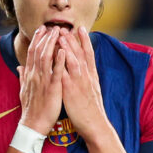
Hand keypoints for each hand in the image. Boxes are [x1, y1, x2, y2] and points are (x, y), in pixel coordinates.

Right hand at [18, 26, 65, 135]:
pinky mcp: (52, 89)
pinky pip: (56, 73)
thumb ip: (22, 77)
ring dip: (52, 44)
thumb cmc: (30, 108)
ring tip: (58, 32)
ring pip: (46, 58)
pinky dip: (59, 61)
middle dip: (45, 38)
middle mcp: (35, 75)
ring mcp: (43, 81)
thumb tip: (19, 67)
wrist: (33, 124)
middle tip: (52, 26)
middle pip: (39, 51)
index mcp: (29, 75)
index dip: (37, 40)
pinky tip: (64, 51)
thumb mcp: (23, 90)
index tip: (42, 29)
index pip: (32, 53)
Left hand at [58, 26, 108, 141]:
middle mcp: (87, 77)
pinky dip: (61, 64)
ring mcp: (80, 83)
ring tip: (61, 35)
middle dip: (73, 39)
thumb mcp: (92, 91)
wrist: (96, 125)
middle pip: (81, 53)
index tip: (80, 28)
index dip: (85, 40)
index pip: (89, 54)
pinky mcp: (71, 91)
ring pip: (74, 61)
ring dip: (68, 47)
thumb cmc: (92, 110)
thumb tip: (85, 71)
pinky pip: (65, 75)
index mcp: (92, 76)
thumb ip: (87, 79)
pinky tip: (56, 57)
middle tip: (66, 26)